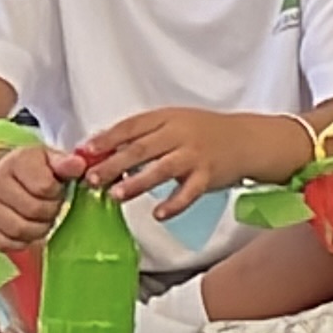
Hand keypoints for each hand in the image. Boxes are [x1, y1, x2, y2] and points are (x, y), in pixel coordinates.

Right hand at [0, 142, 82, 252]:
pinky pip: (4, 244)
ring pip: (19, 229)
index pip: (44, 187)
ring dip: (39, 229)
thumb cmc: (37, 169)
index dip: (57, 192)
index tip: (57, 190)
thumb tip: (78, 165)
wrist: (7, 176)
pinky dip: (22, 242)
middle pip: (33, 210)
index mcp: (17, 162)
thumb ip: (66, 164)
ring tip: (44, 219)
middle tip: (54, 207)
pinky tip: (29, 231)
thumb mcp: (53, 160)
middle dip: (51, 212)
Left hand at [79, 108, 291, 220]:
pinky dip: (173, 204)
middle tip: (92, 178)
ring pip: (162, 169)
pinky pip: (189, 192)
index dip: (107, 139)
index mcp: (167, 118)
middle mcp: (180, 134)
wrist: (247, 139)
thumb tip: (101, 153)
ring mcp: (195, 155)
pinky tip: (158, 214)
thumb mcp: (173, 124)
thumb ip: (141, 136)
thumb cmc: (204, 133)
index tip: (85, 152)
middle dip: (114, 163)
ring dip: (137, 183)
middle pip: (142, 148)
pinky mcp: (208, 175)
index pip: (131, 126)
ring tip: (116, 195)